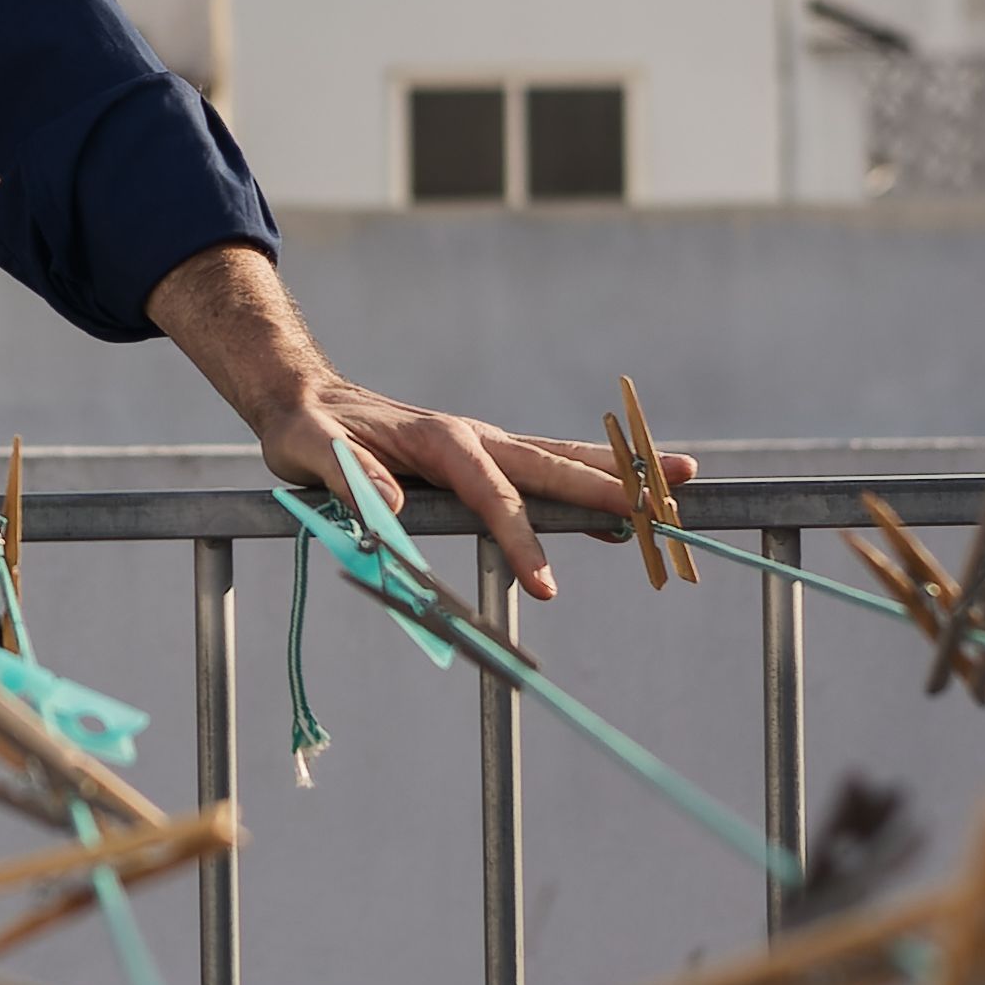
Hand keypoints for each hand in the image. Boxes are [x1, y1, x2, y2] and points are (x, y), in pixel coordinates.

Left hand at [141, 240, 693, 601]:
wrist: (303, 397)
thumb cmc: (305, 430)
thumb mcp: (309, 452)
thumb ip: (348, 477)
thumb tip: (393, 512)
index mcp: (438, 440)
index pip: (492, 496)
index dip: (522, 540)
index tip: (546, 587)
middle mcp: (472, 436)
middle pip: (551, 464)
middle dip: (609, 486)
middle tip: (667, 504)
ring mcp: (481, 443)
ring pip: (560, 457)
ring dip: (617, 470)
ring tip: (681, 479)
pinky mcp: (480, 454)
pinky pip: (543, 466)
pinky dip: (588, 476)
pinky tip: (623, 498)